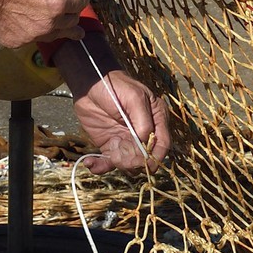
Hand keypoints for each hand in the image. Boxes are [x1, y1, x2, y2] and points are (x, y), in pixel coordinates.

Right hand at [0, 0, 84, 49]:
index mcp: (59, 4)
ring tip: (71, 33)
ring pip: (55, 35)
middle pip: (71, 23)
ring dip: (60, 29)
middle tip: (72, 12)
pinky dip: (34, 32)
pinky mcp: (16, 42)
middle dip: (73, 15)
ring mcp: (32, 35)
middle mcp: (49, 24)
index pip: (80, 4)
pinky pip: (32, 39)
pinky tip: (32, 26)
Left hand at [58, 47, 169, 173]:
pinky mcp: (109, 146)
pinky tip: (91, 162)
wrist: (90, 85)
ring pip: (128, 164)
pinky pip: (108, 164)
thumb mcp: (134, 98)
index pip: (162, 144)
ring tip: (105, 157)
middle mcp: (143, 134)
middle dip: (133, 162)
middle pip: (145, 158)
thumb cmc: (115, 86)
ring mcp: (126, 141)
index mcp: (156, 120)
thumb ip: (143, 121)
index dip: (155, 156)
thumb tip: (145, 143)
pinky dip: (100, 167)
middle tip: (118, 156)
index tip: (144, 163)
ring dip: (117, 166)